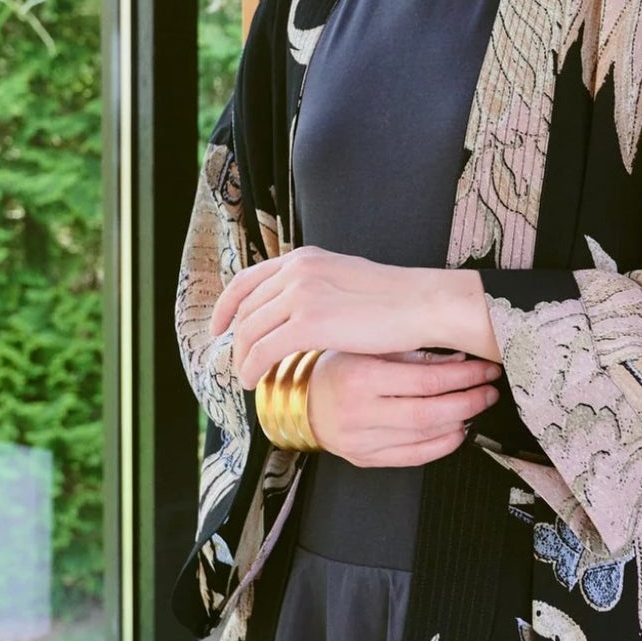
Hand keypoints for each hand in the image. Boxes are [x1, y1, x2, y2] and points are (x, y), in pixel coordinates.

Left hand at [211, 245, 449, 389]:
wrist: (422, 304)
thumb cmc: (394, 299)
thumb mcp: (344, 277)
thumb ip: (316, 286)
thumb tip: (297, 309)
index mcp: (304, 258)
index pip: (248, 280)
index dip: (226, 305)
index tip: (220, 326)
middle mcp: (296, 271)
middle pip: (247, 310)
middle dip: (237, 339)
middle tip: (240, 361)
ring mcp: (301, 295)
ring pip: (250, 332)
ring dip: (242, 358)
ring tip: (247, 377)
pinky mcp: (308, 324)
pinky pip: (263, 351)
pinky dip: (251, 369)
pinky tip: (254, 382)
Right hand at [301, 349, 502, 465]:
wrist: (301, 401)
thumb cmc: (335, 369)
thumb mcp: (369, 348)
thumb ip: (414, 354)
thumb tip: (459, 360)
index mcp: (360, 378)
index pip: (425, 380)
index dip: (463, 377)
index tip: (484, 370)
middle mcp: (360, 412)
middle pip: (429, 413)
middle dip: (468, 401)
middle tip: (488, 391)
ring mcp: (362, 441)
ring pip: (424, 436)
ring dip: (459, 422)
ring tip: (476, 406)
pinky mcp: (365, 459)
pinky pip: (413, 457)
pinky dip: (441, 445)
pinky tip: (457, 431)